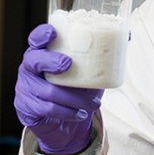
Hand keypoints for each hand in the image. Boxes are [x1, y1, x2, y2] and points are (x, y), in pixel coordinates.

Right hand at [14, 24, 102, 154]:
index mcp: (44, 53)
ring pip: (46, 90)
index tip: (52, 32)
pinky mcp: (27, 108)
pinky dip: (67, 112)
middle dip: (50, 61)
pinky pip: (47, 109)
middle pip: (33, 60)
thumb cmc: (76, 88)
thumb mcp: (90, 70)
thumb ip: (103, 54)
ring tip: (92, 103)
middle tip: (67, 64)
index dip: (41, 34)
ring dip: (72, 97)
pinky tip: (80, 114)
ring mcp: (26, 88)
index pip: (36, 39)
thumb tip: (126, 34)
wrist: (65, 121)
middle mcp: (30, 68)